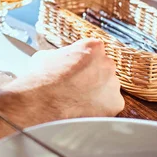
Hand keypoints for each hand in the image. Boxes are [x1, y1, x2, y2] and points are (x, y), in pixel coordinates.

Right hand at [0, 39, 124, 126]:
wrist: (41, 103)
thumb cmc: (42, 80)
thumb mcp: (46, 56)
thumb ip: (60, 55)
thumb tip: (59, 59)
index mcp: (92, 47)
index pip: (93, 50)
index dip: (82, 61)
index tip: (76, 68)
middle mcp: (107, 63)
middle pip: (103, 68)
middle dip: (92, 76)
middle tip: (76, 85)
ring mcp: (113, 84)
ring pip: (108, 87)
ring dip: (96, 92)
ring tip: (77, 99)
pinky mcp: (115, 104)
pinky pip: (110, 105)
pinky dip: (99, 108)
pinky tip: (83, 109)